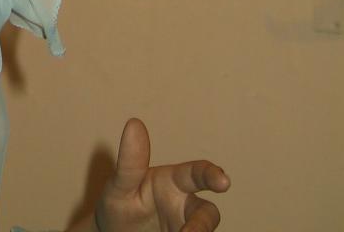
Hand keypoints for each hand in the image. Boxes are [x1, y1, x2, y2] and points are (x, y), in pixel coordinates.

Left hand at [86, 118, 229, 231]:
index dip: (212, 174)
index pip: (196, 174)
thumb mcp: (119, 185)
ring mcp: (185, 226)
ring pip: (203, 230)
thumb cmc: (120, 204)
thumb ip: (130, 162)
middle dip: (205, 222)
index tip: (223, 181)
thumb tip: (134, 122)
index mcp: (172, 182)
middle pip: (206, 212)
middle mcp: (184, 205)